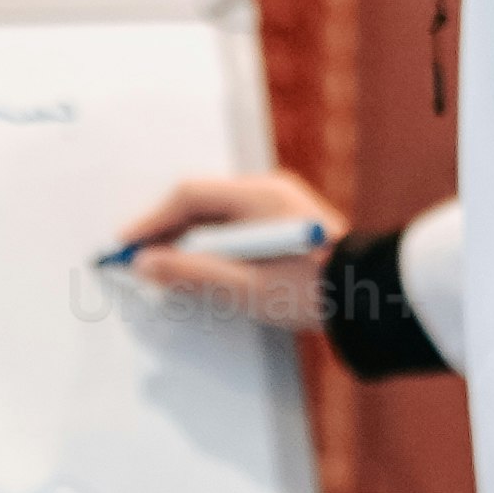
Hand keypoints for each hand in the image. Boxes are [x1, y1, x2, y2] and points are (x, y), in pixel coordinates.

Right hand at [114, 165, 341, 332]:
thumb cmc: (312, 291)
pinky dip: (210, 246)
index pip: (188, 197)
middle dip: (165, 231)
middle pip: (200, 204)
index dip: (151, 221)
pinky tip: (202, 270)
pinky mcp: (285, 228)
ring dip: (187, 241)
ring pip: (216, 218)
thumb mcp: (242, 285)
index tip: (125, 246)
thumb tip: (145, 264)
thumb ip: (189, 272)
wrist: (368, 300)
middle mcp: (268, 192)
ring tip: (165, 269)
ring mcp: (279, 208)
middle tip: (137, 260)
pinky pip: (234, 228)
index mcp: (258, 196)